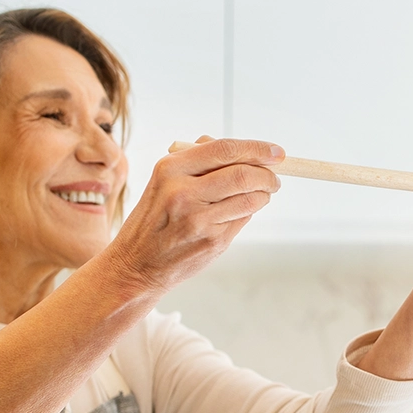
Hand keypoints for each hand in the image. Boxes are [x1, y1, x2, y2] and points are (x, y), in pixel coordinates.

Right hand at [100, 135, 281, 293]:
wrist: (136, 264)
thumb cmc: (154, 219)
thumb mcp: (163, 181)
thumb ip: (197, 161)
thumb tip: (241, 150)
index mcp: (170, 169)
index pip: (224, 149)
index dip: (257, 148)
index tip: (276, 151)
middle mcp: (184, 192)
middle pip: (243, 174)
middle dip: (267, 174)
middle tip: (274, 178)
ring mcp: (199, 219)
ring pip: (249, 198)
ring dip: (263, 194)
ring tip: (261, 193)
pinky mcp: (212, 240)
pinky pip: (243, 218)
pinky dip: (248, 212)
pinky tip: (238, 212)